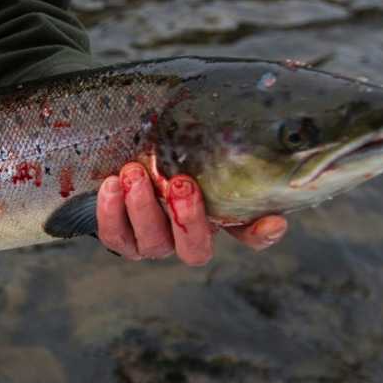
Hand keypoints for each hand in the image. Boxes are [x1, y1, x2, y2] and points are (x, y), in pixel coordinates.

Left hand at [96, 162, 287, 265]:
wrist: (122, 161)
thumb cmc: (164, 154)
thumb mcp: (191, 150)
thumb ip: (214, 151)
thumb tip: (239, 134)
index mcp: (216, 217)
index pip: (250, 236)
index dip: (261, 234)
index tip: (272, 220)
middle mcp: (186, 238)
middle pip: (195, 249)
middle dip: (188, 218)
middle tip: (180, 183)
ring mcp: (153, 243)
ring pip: (152, 243)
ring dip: (143, 208)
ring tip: (133, 174)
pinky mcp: (120, 240)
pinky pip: (115, 236)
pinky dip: (111, 211)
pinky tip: (111, 184)